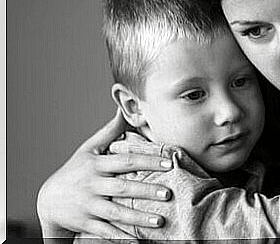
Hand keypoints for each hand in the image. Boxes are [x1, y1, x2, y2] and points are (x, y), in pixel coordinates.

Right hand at [37, 110, 173, 239]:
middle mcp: (93, 185)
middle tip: (168, 193)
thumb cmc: (75, 170)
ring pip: (116, 212)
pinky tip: (137, 241)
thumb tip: (124, 109)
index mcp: (97, 165)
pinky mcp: (86, 223)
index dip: (148, 161)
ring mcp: (89, 206)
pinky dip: (120, 237)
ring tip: (159, 221)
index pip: (126, 161)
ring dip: (138, 218)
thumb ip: (110, 131)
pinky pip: (105, 231)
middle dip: (146, 191)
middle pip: (122, 188)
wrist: (49, 199)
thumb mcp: (89, 148)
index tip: (169, 163)